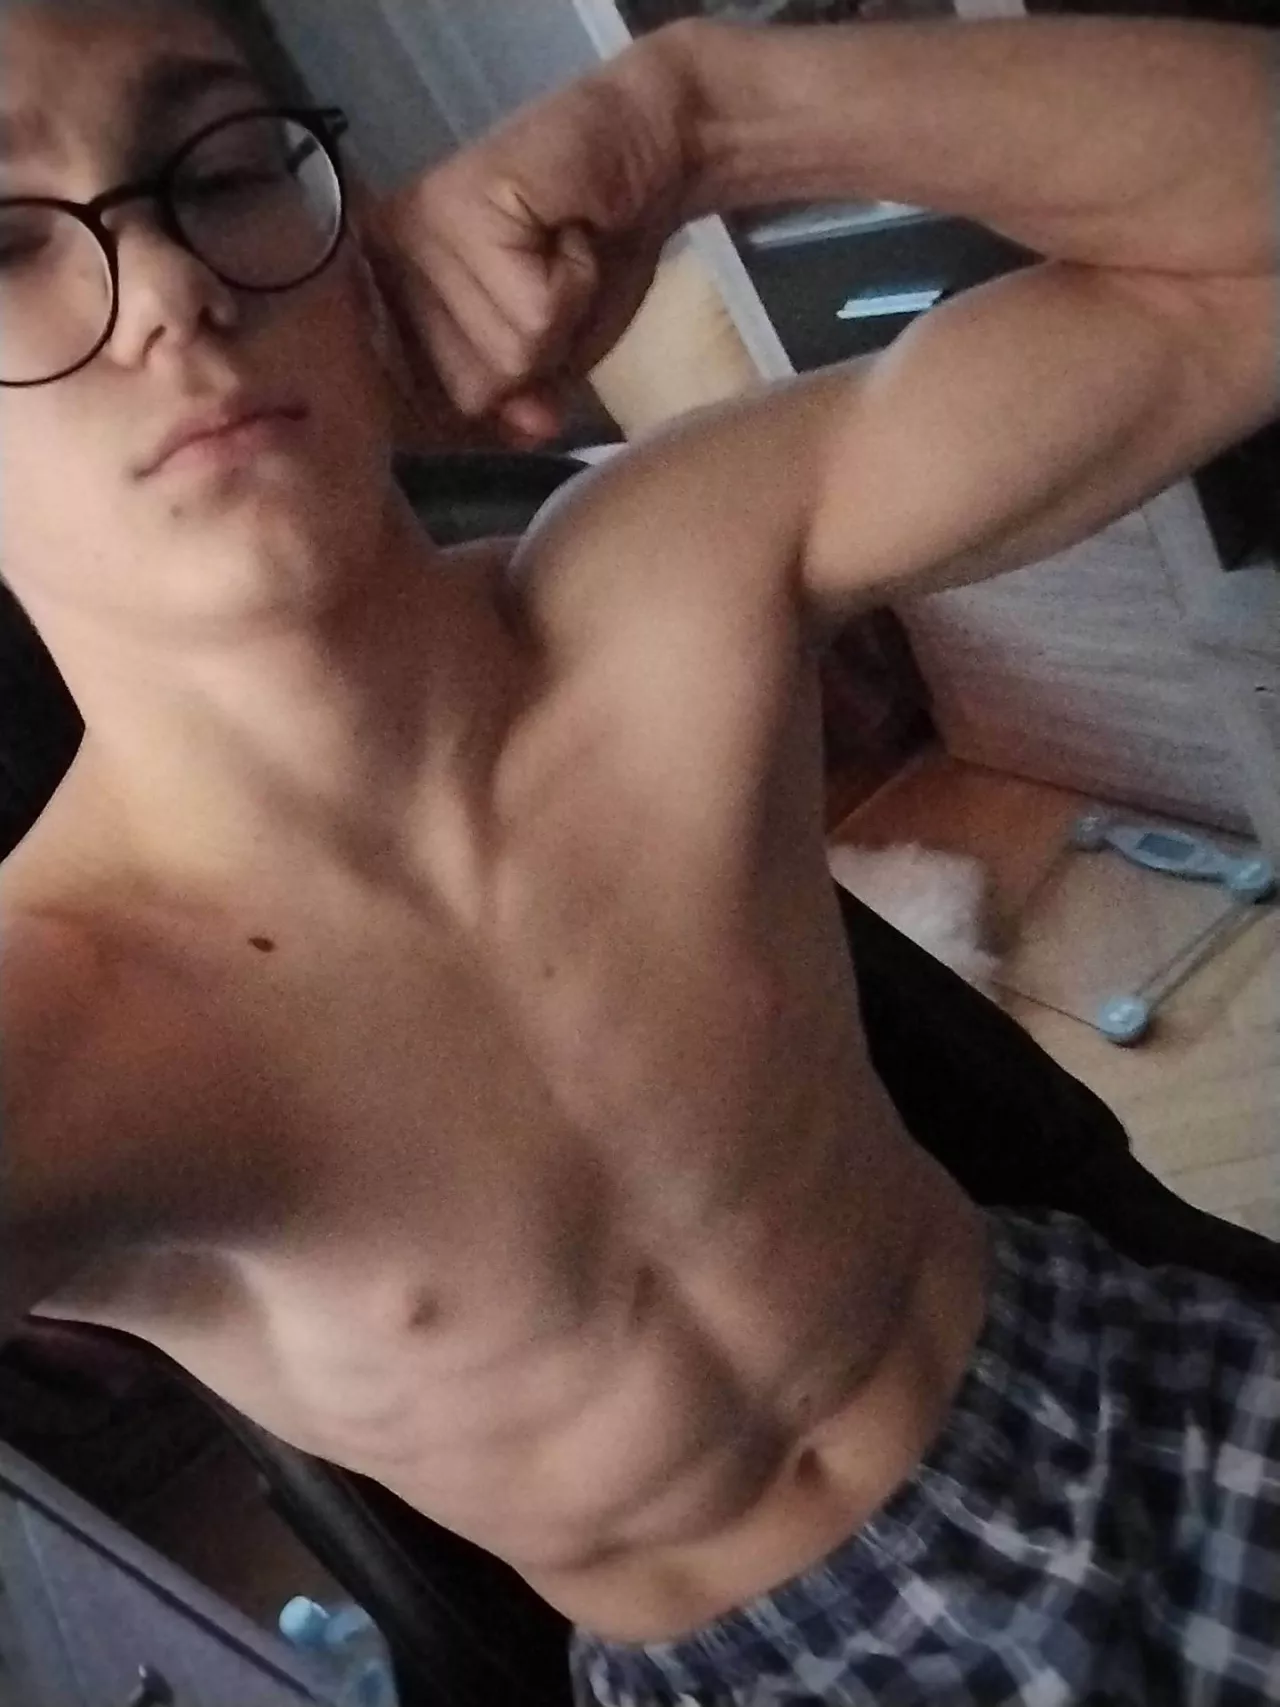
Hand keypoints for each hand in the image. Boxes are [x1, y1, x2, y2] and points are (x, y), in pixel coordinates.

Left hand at [364, 39, 691, 442]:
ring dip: (564, 317)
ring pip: (507, 355)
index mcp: (388, 310)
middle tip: (550, 286)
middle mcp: (383, 270)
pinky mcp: (458, 207)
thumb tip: (530, 428)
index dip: (492, 411)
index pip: (422, 418)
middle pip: (471, 394)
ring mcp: (415, 234)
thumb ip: (520, 408)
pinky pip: (536, 310)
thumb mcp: (551, 362)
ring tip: (560, 253)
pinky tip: (570, 232)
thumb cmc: (591, 260)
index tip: (527, 363)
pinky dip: (577, 282)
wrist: (646, 157)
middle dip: (539, 358)